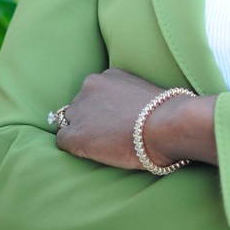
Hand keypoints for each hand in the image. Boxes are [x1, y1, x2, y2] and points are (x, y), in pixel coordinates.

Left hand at [54, 69, 208, 170]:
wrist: (165, 125)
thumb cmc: (165, 114)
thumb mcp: (144, 93)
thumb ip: (128, 97)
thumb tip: (130, 112)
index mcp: (108, 76)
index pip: (93, 94)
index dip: (102, 111)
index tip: (114, 122)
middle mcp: (89, 86)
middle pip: (79, 107)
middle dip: (90, 120)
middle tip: (109, 135)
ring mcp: (80, 109)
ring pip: (70, 123)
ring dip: (83, 133)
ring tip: (105, 145)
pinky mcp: (76, 134)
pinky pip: (64, 142)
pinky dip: (77, 149)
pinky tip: (96, 153)